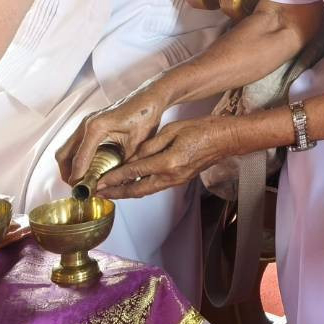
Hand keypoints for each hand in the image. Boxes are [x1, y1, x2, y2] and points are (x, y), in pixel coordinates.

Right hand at [55, 81, 172, 184]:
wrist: (149, 98)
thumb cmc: (145, 116)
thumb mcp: (136, 145)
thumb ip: (124, 165)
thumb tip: (115, 184)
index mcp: (96, 128)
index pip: (79, 159)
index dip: (78, 178)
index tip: (81, 192)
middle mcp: (86, 124)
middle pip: (63, 155)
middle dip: (67, 173)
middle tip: (79, 188)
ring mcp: (86, 122)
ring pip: (66, 149)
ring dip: (70, 166)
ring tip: (82, 181)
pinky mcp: (90, 123)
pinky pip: (74, 143)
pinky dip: (76, 157)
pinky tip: (88, 167)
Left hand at [94, 117, 242, 199]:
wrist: (225, 139)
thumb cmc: (202, 129)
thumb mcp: (172, 130)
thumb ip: (149, 146)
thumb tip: (132, 158)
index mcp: (167, 162)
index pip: (133, 172)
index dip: (114, 178)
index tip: (98, 182)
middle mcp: (170, 176)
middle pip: (137, 190)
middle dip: (116, 193)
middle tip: (99, 194)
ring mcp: (176, 180)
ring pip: (145, 191)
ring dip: (126, 193)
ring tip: (110, 192)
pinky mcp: (179, 180)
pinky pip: (154, 187)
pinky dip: (139, 188)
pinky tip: (131, 185)